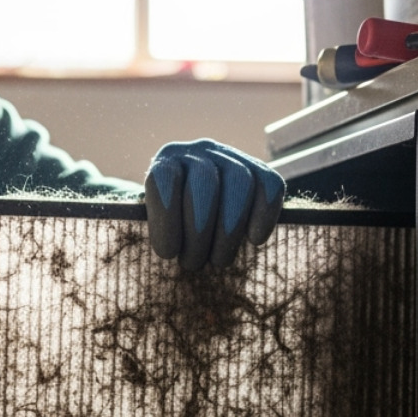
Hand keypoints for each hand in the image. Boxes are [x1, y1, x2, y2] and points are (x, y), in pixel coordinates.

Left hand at [143, 139, 285, 270]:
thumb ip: (147, 234)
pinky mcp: (260, 170)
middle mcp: (199, 152)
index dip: (166, 217)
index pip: (165, 178)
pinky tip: (253, 240)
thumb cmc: (168, 229)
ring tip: (219, 261)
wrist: (195, 214)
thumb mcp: (149, 228)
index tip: (168, 253)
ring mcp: (232, 157)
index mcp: (166, 162)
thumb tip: (159, 252)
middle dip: (200, 231)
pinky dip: (264, 215)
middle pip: (206, 182)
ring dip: (230, 231)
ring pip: (240, 182)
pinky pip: (270, 185)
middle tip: (193, 264)